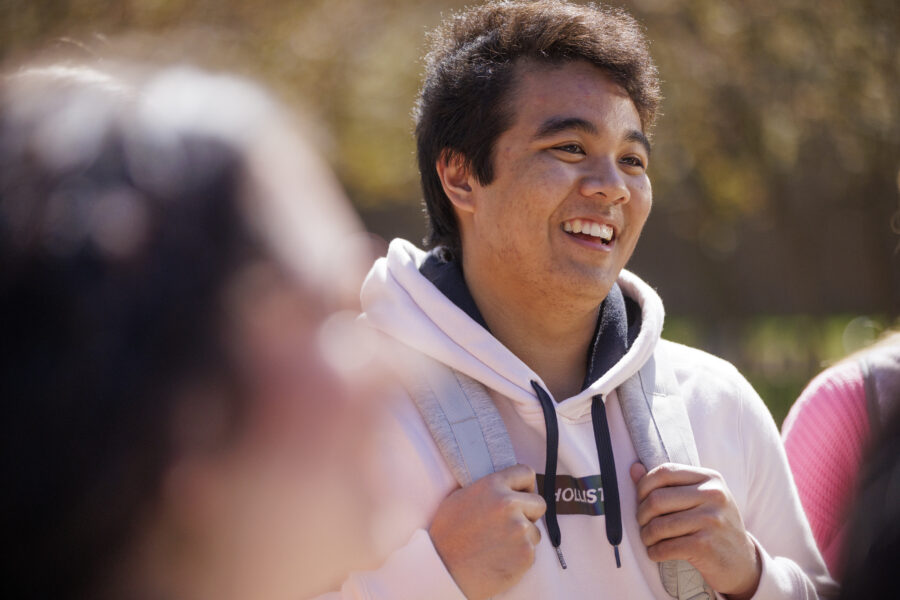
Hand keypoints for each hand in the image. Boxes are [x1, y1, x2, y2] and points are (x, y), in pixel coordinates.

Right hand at [429, 464, 545, 599]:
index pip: (526, 473)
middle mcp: (509, 505)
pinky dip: (519, 557)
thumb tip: (502, 486)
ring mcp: (520, 530)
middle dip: (529, 513)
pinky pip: (531, 552)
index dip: (525, 486)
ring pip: (535, 531)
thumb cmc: (447, 535)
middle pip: (539, 503)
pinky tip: (500, 559)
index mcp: (492, 486)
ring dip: (523, 538)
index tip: (521, 496)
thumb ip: (486, 489)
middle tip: (511, 525)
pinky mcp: (526, 554)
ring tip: (499, 546)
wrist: (444, 571)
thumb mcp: (459, 498)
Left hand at [630, 462, 760, 599]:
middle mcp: (713, 495)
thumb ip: (668, 483)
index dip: (643, 486)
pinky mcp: (706, 546)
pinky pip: (666, 547)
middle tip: (643, 524)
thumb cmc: (713, 526)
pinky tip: (657, 552)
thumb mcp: (699, 499)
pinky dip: (655, 552)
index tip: (641, 500)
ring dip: (646, 536)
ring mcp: (711, 520)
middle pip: (656, 499)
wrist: (742, 562)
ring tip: (649, 540)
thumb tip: (634, 468)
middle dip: (641, 514)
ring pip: (658, 525)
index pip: (664, 472)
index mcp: (710, 478)